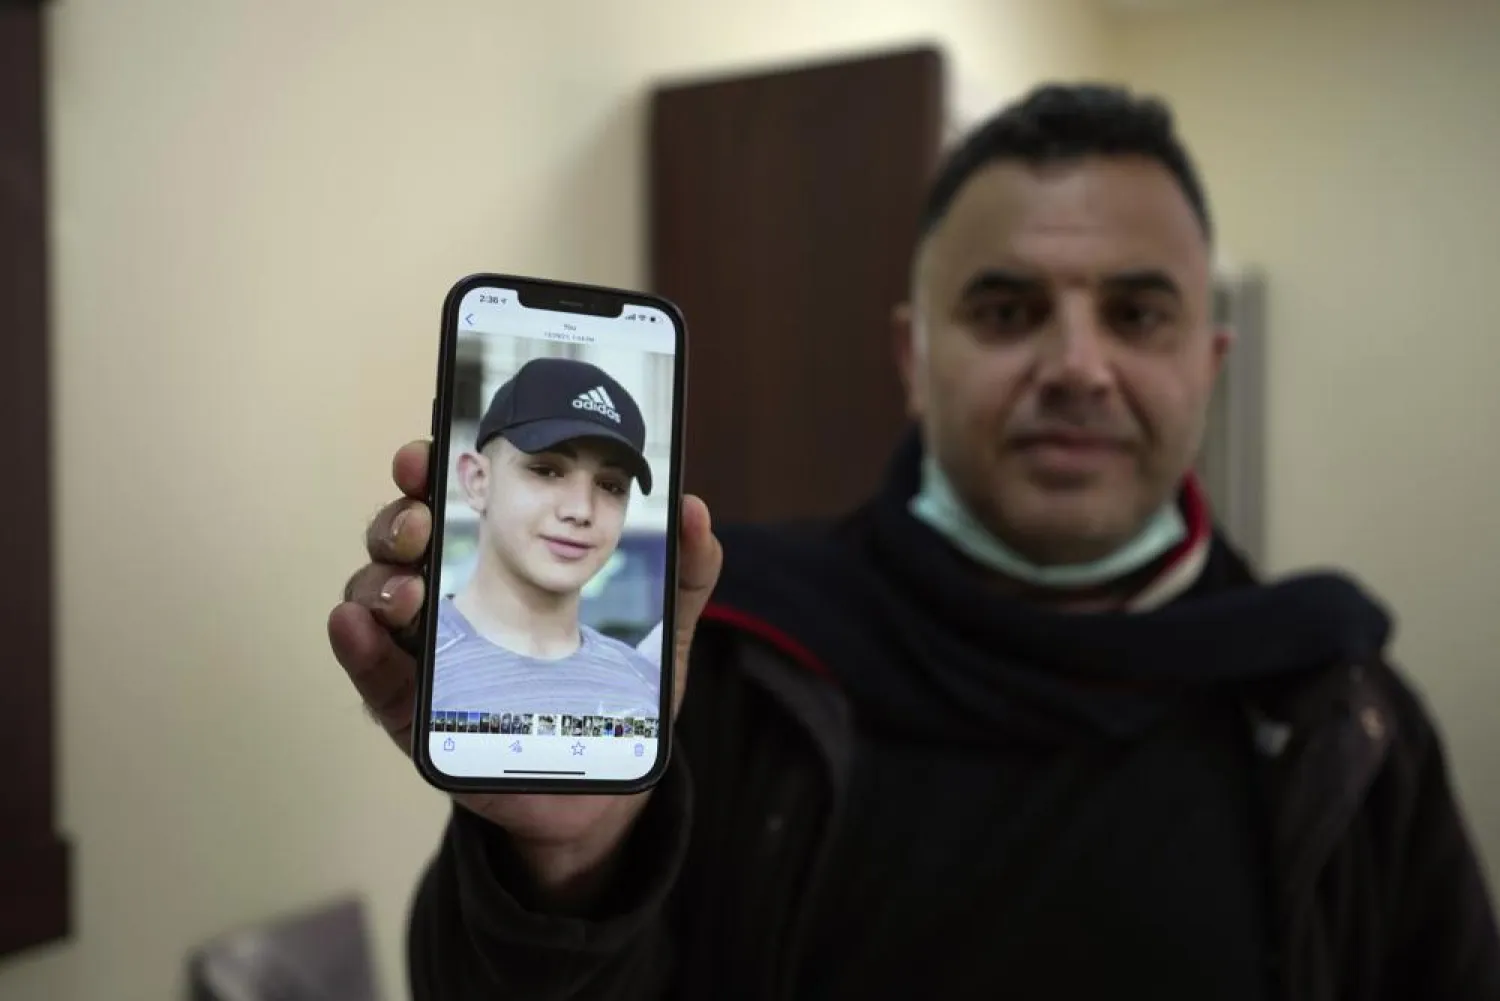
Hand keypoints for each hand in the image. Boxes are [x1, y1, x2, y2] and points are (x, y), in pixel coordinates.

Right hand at [327, 439, 722, 906]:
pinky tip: (356, 624)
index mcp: (496, 565)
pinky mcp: (410, 713)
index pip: (448, 503)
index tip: (431, 452)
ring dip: (380, 579)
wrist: (602, 790)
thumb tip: (696, 508)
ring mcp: (423, 654)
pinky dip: (357, 645)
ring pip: (374, 594)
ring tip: (410, 589)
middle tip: (422, 522)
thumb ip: (685, 575)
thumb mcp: (661, 635)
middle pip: (398, 538)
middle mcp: (446, 600)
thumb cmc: (617, 702)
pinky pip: (371, 673)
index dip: (429, 472)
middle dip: (400, 518)